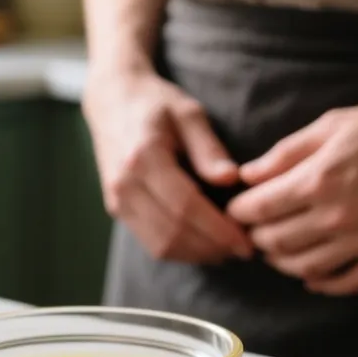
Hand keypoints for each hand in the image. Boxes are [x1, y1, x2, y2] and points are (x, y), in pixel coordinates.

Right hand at [83, 65, 252, 263]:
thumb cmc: (155, 103)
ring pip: (160, 244)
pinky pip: (150, 241)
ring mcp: (116, 200)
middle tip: (244, 250)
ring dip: (197, 254)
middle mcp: (124, 184)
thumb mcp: (189, 114)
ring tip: (227, 251)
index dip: (218, 230)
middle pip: (173, 232)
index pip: (185, 206)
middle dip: (212, 248)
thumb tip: (232, 179)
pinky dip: (180, 250)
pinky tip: (204, 246)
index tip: (246, 242)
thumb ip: (209, 148)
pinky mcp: (115, 208)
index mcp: (144, 157)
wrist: (111, 102)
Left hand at [226, 94, 357, 294]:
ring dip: (283, 263)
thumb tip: (247, 174)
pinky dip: (323, 285)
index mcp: (319, 179)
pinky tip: (313, 277)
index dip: (240, 212)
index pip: (258, 209)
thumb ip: (286, 152)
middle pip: (275, 243)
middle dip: (257, 237)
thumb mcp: (333, 124)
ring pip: (305, 268)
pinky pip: (347, 283)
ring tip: (278, 251)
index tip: (238, 209)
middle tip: (255, 230)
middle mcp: (337, 216)